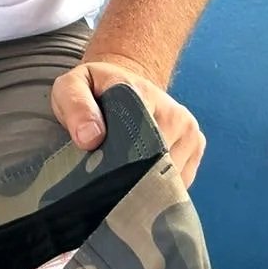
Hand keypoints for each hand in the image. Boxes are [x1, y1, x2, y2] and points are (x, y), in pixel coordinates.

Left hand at [50, 55, 205, 186]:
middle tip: (109, 185)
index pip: (139, 143)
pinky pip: (182, 181)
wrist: (121, 82)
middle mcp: (174, 113)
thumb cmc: (94, 90)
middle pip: (157, 166)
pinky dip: (162, 186)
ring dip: (148, 184)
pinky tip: (142, 179)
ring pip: (172, 178)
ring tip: (124, 179)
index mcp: (143, 96)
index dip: (121, 167)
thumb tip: (90, 138)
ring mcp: (189, 130)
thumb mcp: (71, 87)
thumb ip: (76, 106)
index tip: (104, 181)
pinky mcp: (196, 145)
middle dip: (133, 180)